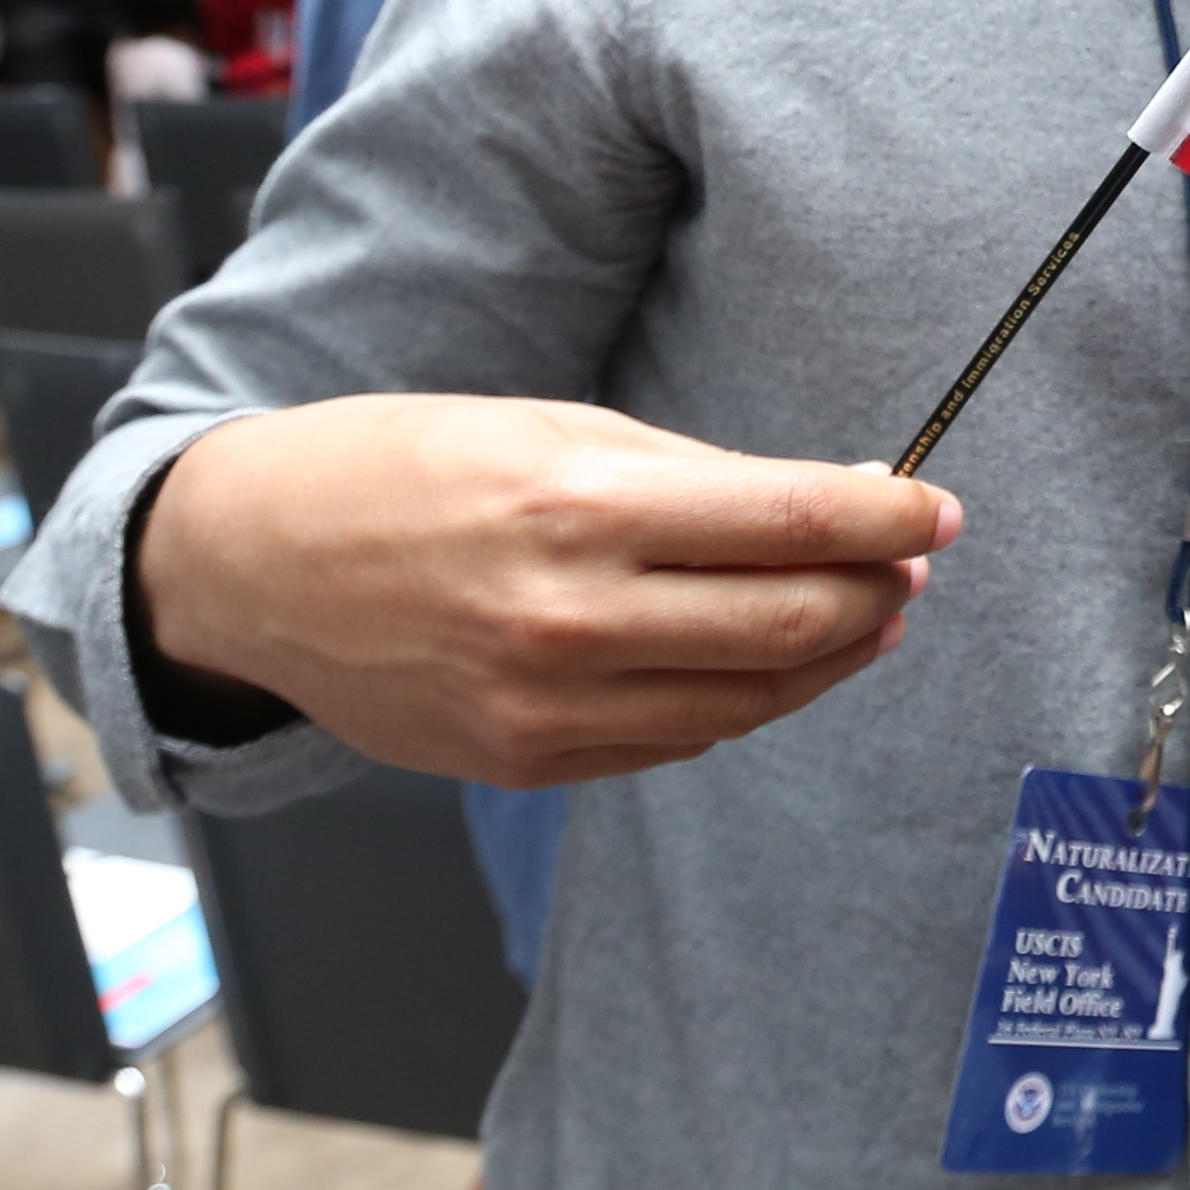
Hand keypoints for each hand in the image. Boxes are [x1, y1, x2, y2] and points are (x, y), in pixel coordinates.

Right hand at [136, 397, 952, 785]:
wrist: (254, 564)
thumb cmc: (400, 468)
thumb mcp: (547, 428)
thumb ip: (692, 474)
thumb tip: (835, 496)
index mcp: (574, 505)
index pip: (786, 518)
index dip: (885, 516)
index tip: (935, 509)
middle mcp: (565, 616)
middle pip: (787, 623)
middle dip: (873, 593)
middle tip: (909, 564)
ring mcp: (544, 704)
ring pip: (746, 699)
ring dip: (828, 658)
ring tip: (863, 616)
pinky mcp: (525, 761)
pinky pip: (676, 740)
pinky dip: (742, 701)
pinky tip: (767, 663)